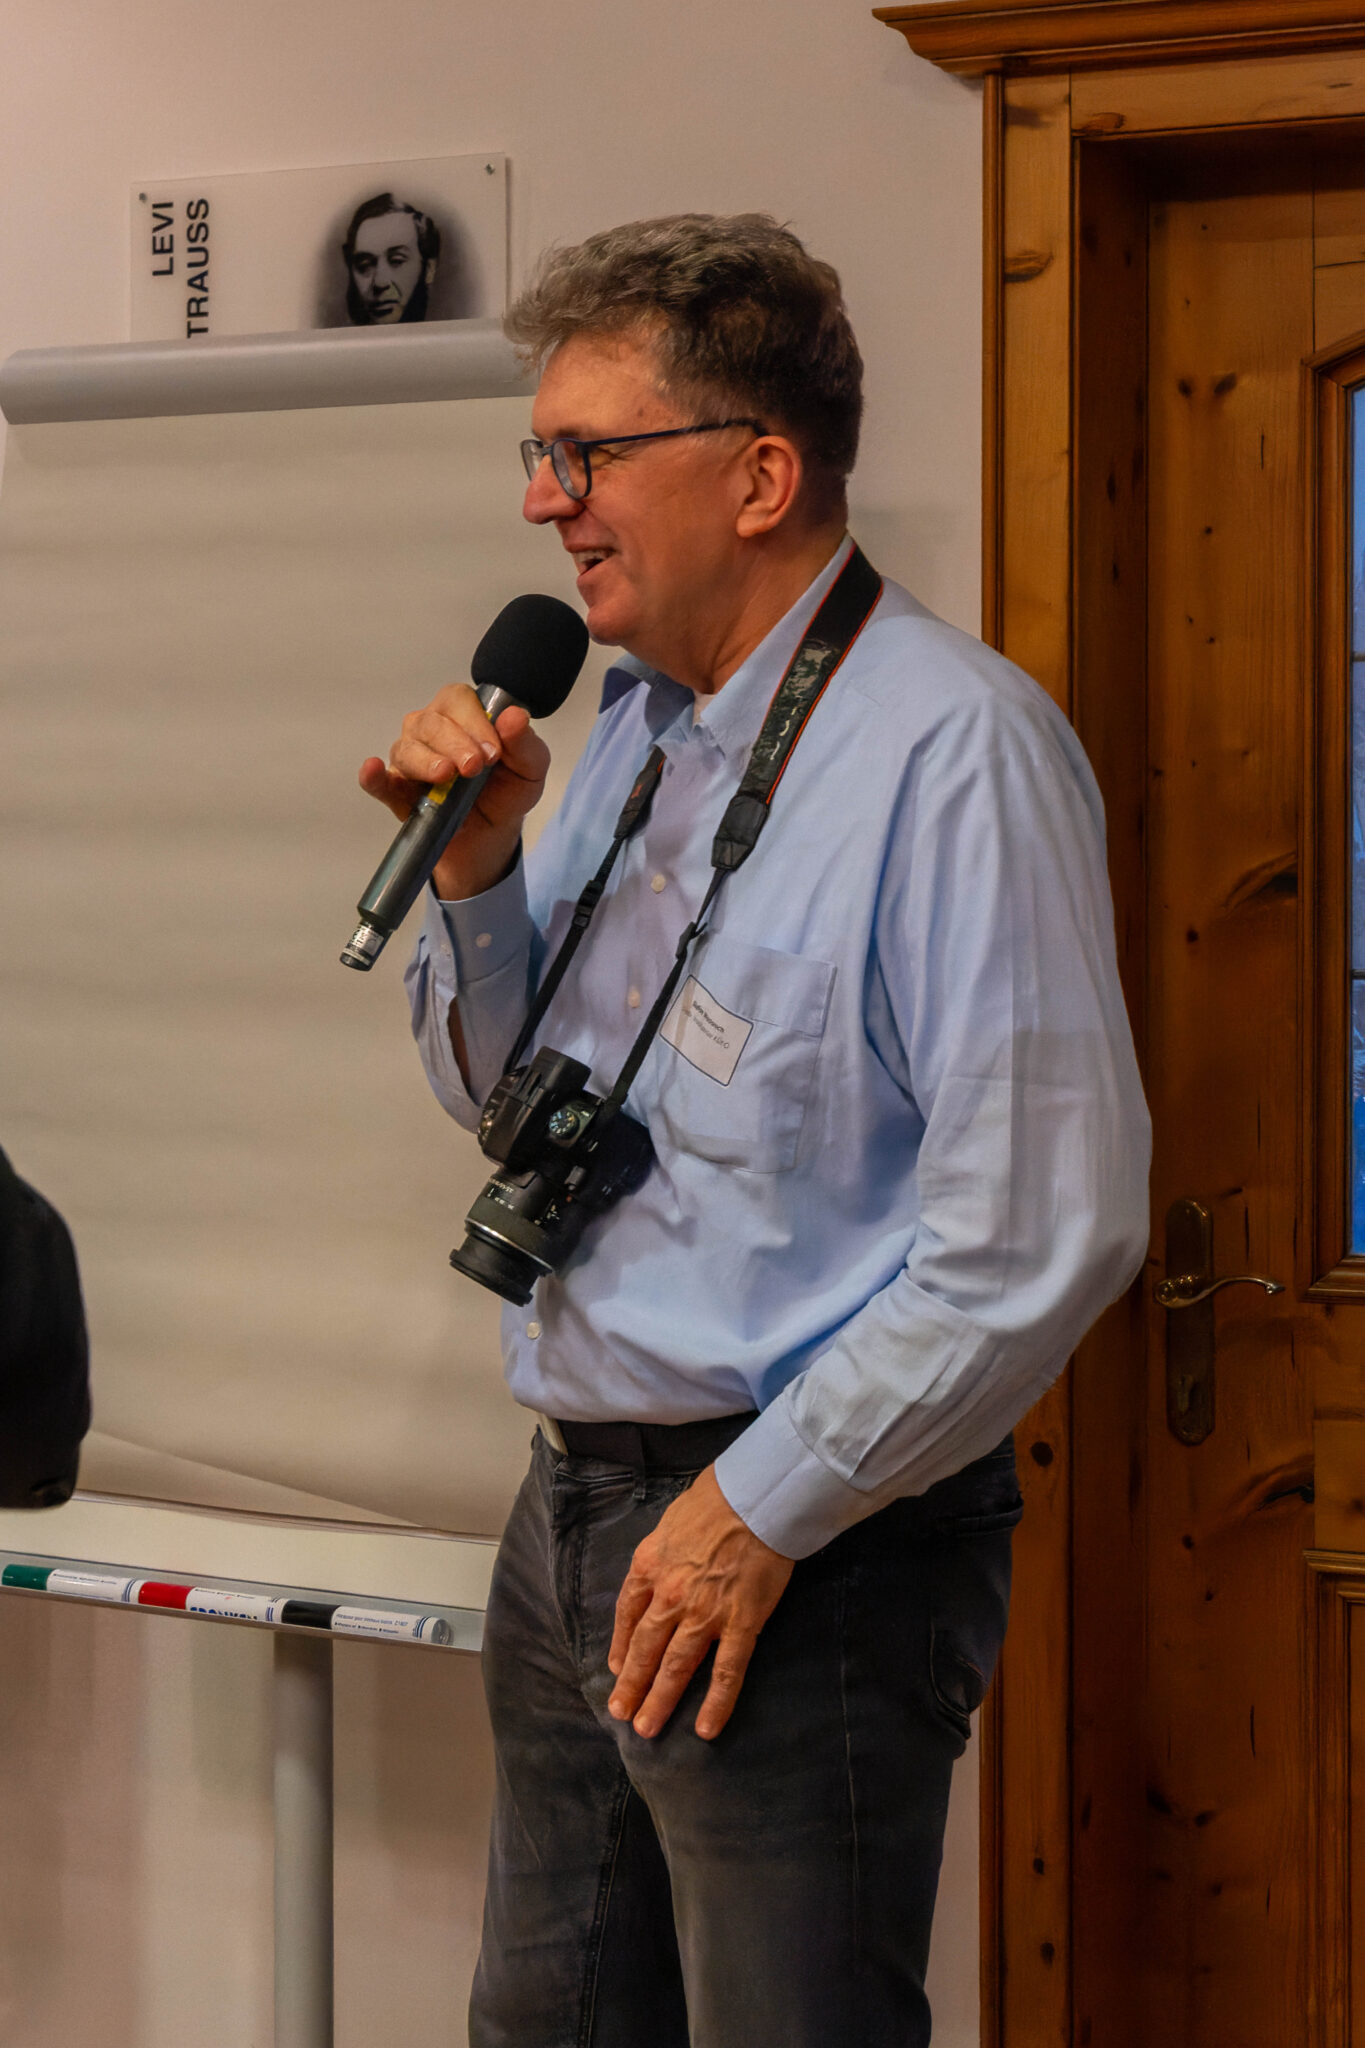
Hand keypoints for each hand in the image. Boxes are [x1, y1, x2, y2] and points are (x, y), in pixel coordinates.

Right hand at [358, 684, 550, 900]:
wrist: (493, 833)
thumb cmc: (509, 789)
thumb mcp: (530, 767)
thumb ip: (524, 742)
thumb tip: (514, 717)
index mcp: (462, 713)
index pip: (457, 701)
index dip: (474, 722)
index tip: (493, 752)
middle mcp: (430, 728)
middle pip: (430, 723)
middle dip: (454, 743)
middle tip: (474, 768)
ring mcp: (410, 757)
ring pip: (407, 749)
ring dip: (426, 761)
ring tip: (445, 776)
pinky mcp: (398, 790)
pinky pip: (381, 782)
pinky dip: (374, 777)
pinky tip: (372, 771)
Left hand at [607, 1466, 793, 1741]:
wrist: (755, 1498)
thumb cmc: (715, 1499)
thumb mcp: (670, 1523)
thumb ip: (661, 1554)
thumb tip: (658, 1571)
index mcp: (649, 1567)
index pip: (627, 1613)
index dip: (620, 1644)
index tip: (616, 1667)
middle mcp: (669, 1596)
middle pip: (644, 1648)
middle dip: (631, 1685)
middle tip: (621, 1714)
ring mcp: (704, 1614)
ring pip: (676, 1667)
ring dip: (659, 1700)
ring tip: (647, 1729)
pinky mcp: (740, 1624)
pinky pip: (727, 1671)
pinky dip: (716, 1703)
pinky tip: (706, 1728)